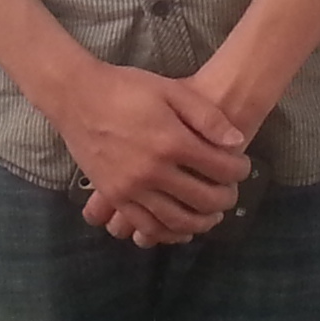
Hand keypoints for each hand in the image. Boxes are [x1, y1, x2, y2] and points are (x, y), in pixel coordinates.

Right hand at [53, 61, 246, 245]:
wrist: (76, 96)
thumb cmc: (126, 88)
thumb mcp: (171, 90)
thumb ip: (207, 117)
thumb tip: (237, 142)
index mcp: (171, 141)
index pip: (219, 168)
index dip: (239, 171)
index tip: (242, 168)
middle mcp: (153, 170)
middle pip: (203, 199)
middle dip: (225, 199)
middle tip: (231, 194)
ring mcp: (131, 187)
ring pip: (176, 220)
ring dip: (201, 223)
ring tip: (212, 216)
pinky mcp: (114, 195)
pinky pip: (145, 225)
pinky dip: (168, 232)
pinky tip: (180, 228)